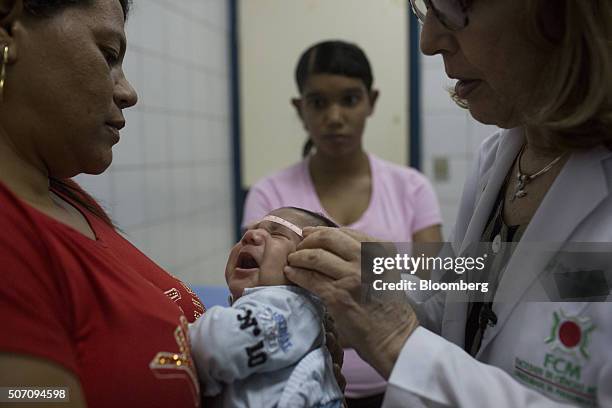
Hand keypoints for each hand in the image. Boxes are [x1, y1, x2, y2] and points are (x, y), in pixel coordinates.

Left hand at [284, 227, 418, 378]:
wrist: (394, 337)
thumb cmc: (387, 307)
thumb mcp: (384, 271)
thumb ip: (365, 255)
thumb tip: (331, 241)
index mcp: (380, 250)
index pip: (345, 232)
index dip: (322, 231)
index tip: (309, 233)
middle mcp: (367, 259)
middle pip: (328, 238)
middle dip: (308, 239)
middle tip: (299, 246)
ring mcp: (352, 276)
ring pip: (315, 256)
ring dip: (298, 256)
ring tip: (292, 260)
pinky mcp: (338, 296)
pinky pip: (310, 278)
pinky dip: (296, 273)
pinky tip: (291, 273)